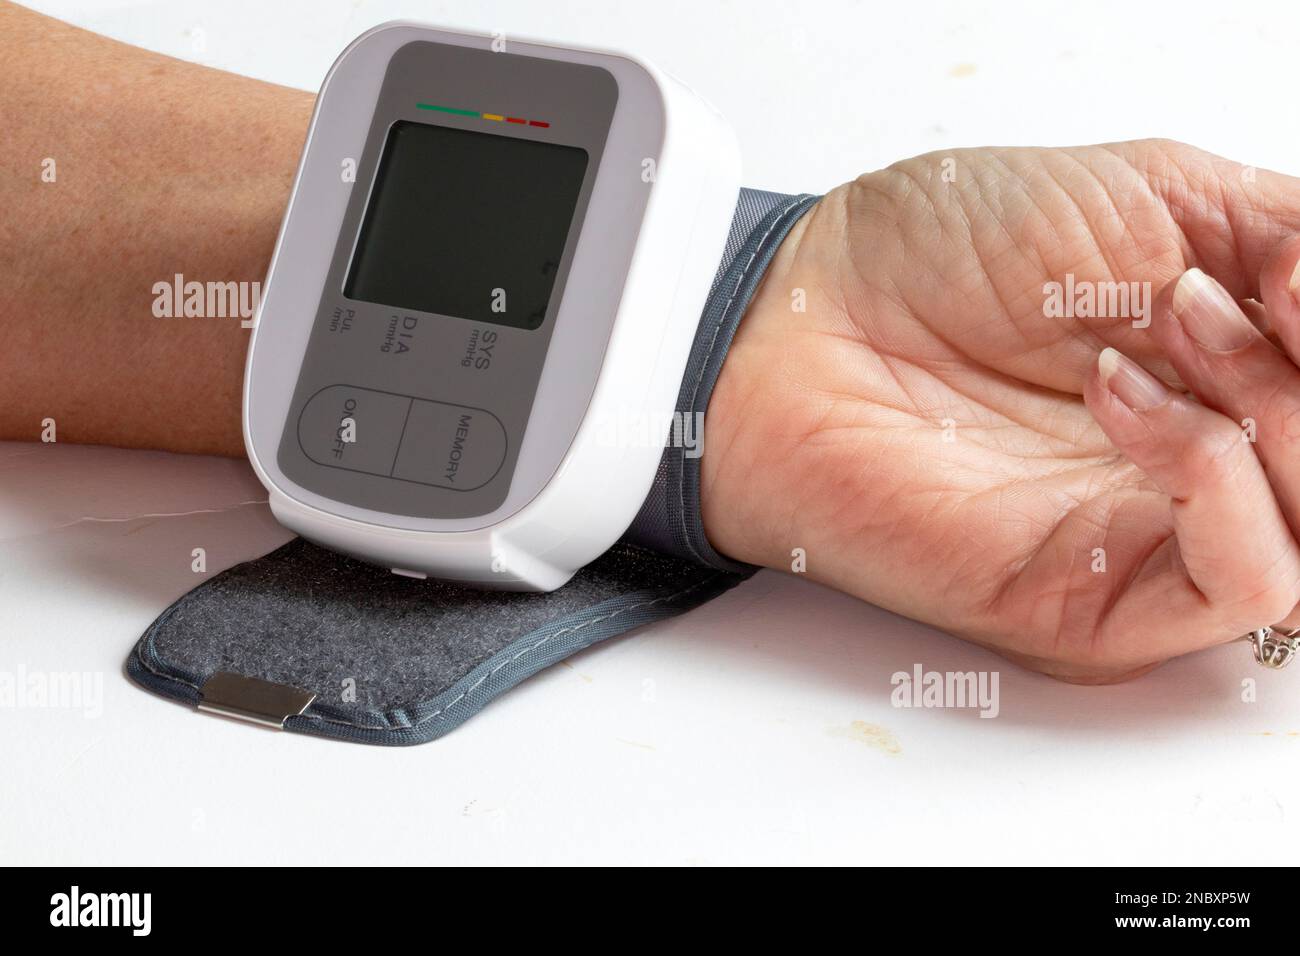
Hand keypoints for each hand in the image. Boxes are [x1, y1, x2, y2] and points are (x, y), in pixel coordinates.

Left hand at [702, 140, 1299, 680]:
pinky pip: (1244, 580)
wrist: (804, 314)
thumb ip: (1287, 238)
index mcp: (1225, 384)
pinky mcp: (1093, 606)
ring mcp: (1152, 545)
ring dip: (1281, 410)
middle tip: (1207, 292)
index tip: (1281, 269)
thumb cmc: (941, 255)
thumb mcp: (1153, 196)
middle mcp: (1201, 474)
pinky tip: (1122, 394)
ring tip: (1171, 319)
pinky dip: (1219, 474)